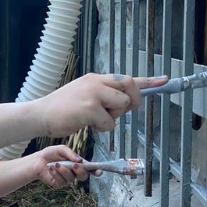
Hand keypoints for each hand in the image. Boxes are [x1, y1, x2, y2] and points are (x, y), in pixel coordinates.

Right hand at [31, 73, 167, 136]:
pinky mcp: (89, 107)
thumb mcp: (84, 95)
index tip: (165, 80)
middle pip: (130, 87)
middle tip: (122, 111)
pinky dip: (102, 129)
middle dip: (132, 102)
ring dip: (113, 118)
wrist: (41, 114)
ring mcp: (93, 93)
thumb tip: (125, 103)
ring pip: (122, 105)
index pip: (127, 77)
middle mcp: (97, 82)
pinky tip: (88, 126)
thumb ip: (104, 96)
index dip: (148, 80)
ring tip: (95, 120)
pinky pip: (110, 122)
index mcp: (96, 78)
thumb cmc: (63, 109)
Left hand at [32, 145, 96, 188]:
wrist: (37, 161)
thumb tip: (79, 160)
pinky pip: (61, 181)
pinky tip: (50, 168)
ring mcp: (67, 180)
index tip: (99, 171)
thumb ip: (70, 153)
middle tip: (74, 165)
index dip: (96, 171)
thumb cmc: (51, 154)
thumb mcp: (61, 149)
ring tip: (55, 164)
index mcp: (78, 164)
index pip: (89, 169)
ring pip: (70, 178)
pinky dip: (55, 174)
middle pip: (83, 177)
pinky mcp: (58, 184)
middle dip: (80, 171)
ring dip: (63, 170)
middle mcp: (74, 173)